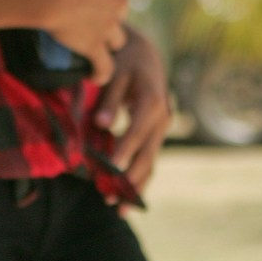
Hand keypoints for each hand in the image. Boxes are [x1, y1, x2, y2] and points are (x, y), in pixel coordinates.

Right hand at [35, 0, 131, 83]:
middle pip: (120, 9)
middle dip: (108, 12)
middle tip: (87, 12)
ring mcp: (110, 25)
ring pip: (116, 37)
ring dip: (107, 39)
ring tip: (94, 41)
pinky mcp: (96, 45)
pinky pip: (105, 65)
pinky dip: (102, 72)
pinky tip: (98, 76)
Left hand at [93, 25, 171, 199]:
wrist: (143, 52)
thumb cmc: (124, 58)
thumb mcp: (115, 71)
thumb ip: (108, 98)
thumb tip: (100, 124)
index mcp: (151, 101)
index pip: (137, 130)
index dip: (125, 149)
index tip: (112, 167)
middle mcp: (161, 118)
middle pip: (148, 154)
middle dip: (130, 179)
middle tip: (110, 199)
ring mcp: (160, 127)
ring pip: (150, 161)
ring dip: (136, 185)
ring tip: (118, 209)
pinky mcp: (155, 133)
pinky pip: (148, 158)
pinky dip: (138, 177)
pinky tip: (126, 196)